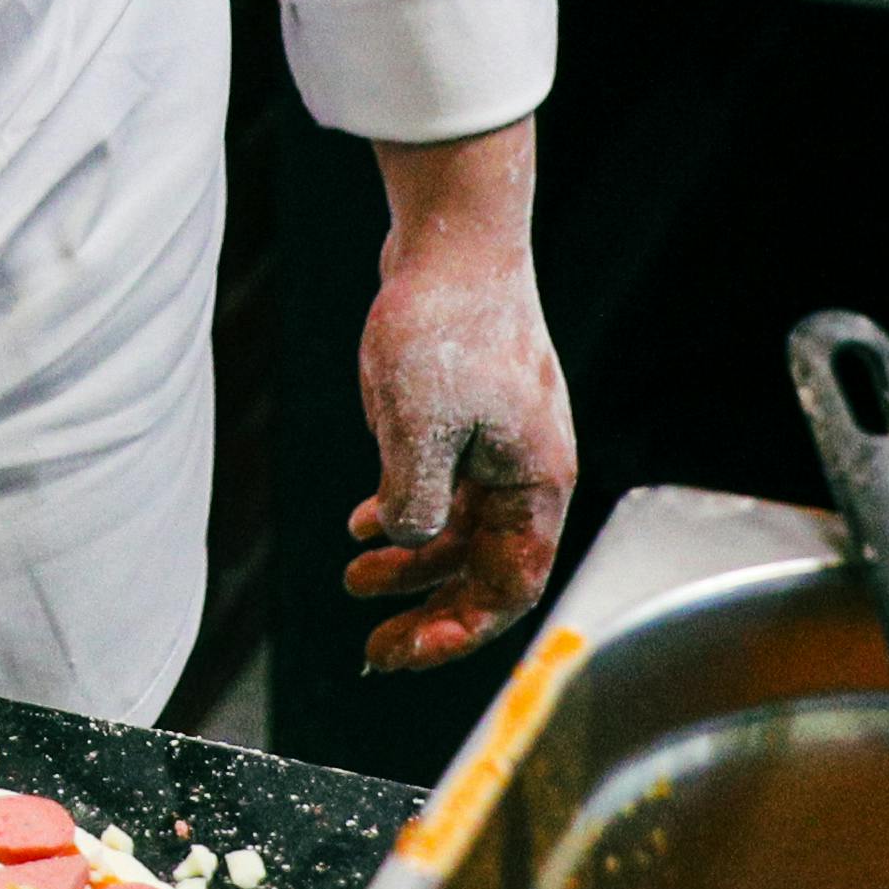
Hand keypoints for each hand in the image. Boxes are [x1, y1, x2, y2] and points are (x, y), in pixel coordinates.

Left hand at [341, 119, 576, 676]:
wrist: (453, 236)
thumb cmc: (444, 326)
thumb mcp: (416, 431)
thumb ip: (414, 503)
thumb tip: (406, 539)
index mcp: (536, 483)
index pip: (509, 586)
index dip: (460, 631)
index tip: (404, 653)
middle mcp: (527, 470)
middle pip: (485, 567)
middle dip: (430, 608)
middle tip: (375, 646)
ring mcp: (501, 441)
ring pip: (460, 529)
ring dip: (411, 562)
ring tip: (353, 578)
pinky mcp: (471, 415)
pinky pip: (443, 486)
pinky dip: (403, 510)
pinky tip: (359, 525)